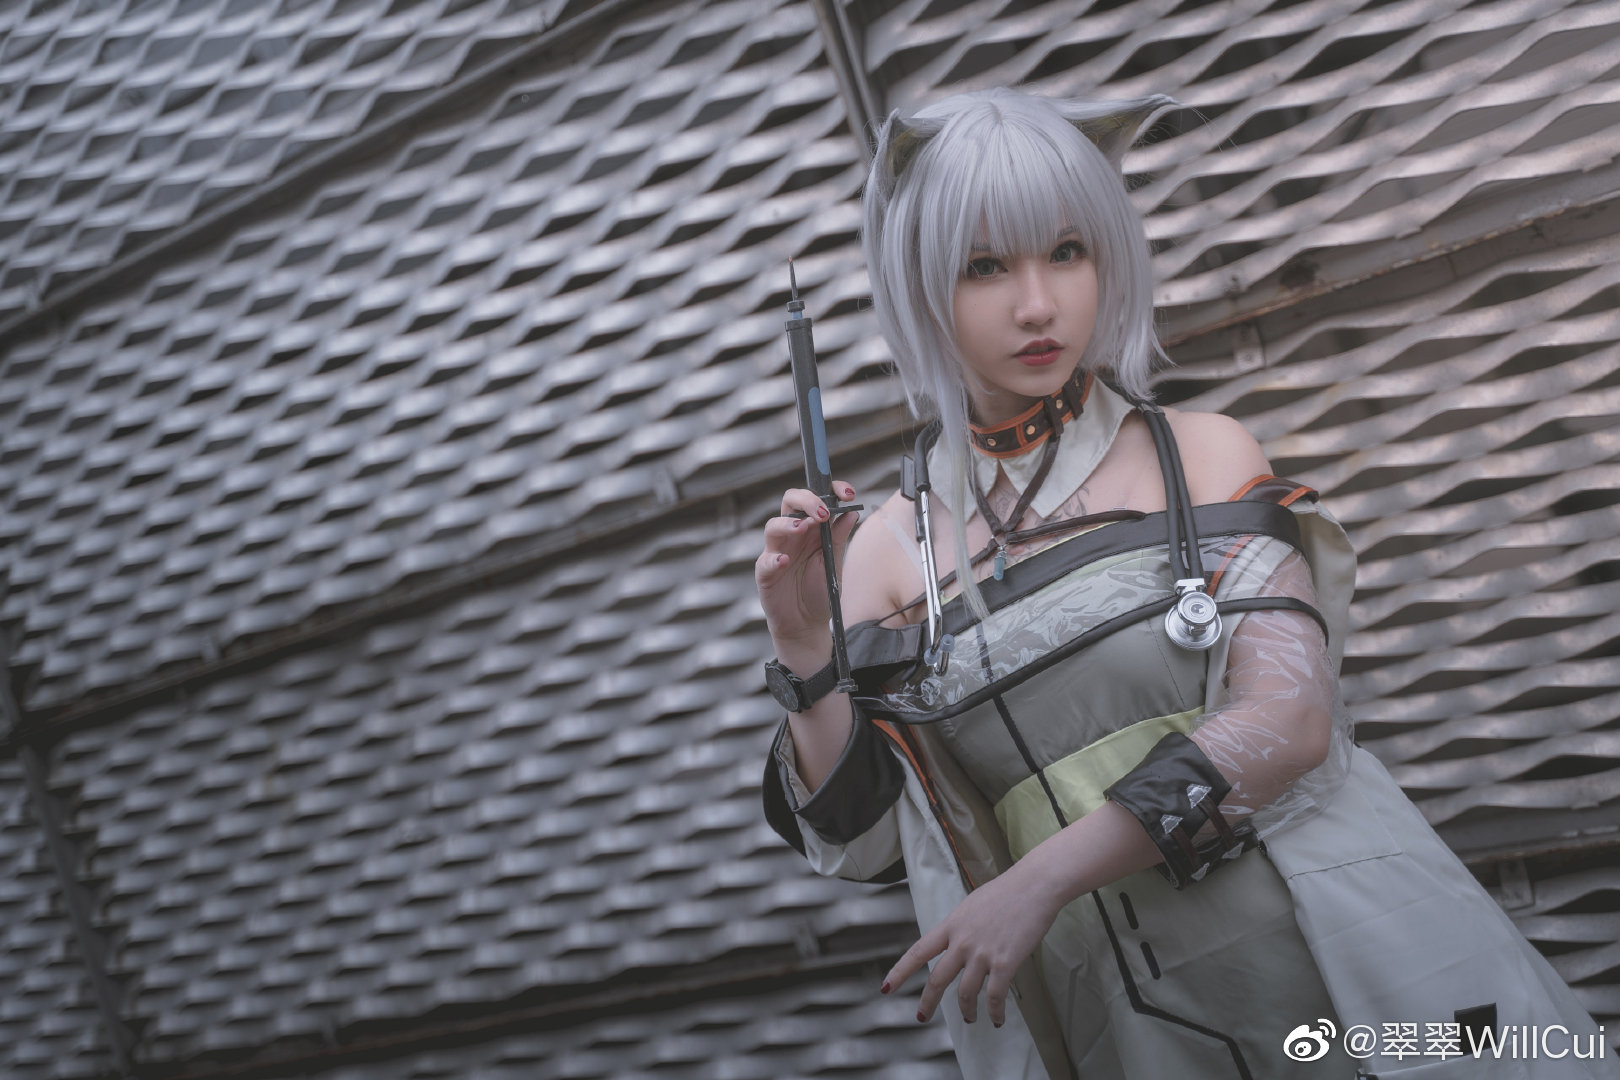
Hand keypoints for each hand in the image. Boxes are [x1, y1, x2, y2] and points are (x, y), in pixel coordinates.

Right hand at [755, 482, 858, 653]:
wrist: (807, 624)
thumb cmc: (820, 590)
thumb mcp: (834, 562)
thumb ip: (839, 537)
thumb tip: (852, 512)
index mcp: (813, 528)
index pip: (816, 498)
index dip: (831, 490)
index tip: (848, 494)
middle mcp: (793, 534)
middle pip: (790, 502)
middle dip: (807, 500)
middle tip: (823, 513)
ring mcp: (777, 551)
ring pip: (773, 526)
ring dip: (788, 524)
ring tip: (803, 528)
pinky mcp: (765, 572)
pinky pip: (765, 561)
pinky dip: (774, 559)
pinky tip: (784, 562)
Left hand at [881, 861, 1063, 1026]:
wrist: (1034, 885)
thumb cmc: (1007, 892)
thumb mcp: (972, 906)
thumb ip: (961, 927)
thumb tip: (957, 943)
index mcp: (951, 925)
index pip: (918, 952)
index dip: (900, 972)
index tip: (887, 987)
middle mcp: (962, 941)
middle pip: (938, 979)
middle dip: (928, 1002)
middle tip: (922, 1016)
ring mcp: (983, 953)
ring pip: (966, 993)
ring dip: (967, 1011)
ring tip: (970, 1018)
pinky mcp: (1005, 963)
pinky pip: (995, 996)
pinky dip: (995, 1012)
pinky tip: (997, 1019)